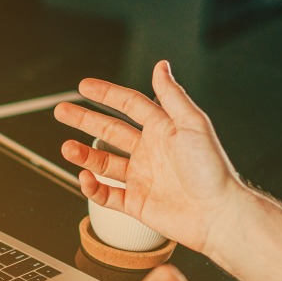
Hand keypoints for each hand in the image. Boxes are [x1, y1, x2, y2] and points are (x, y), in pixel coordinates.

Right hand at [54, 61, 243, 254]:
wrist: (219, 214)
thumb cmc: (212, 170)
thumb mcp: (193, 124)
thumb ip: (172, 95)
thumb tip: (161, 66)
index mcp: (163, 130)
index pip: (130, 105)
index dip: (107, 94)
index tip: (84, 86)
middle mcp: (150, 152)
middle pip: (109, 131)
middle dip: (84, 119)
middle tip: (62, 111)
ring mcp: (142, 178)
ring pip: (103, 162)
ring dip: (83, 154)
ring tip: (66, 148)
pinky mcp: (137, 203)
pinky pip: (107, 194)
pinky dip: (93, 187)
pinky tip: (85, 178)